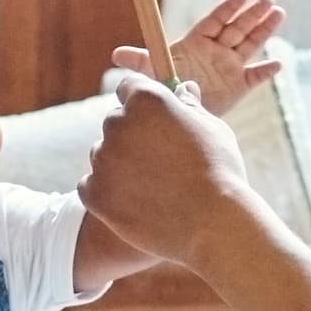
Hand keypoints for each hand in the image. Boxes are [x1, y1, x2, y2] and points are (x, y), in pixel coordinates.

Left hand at [79, 75, 254, 267]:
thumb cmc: (220, 172)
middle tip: (161, 160)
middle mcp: (118, 124)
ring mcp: (103, 159)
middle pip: (115, 122)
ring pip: (103, 154)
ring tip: (154, 186)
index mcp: (146, 99)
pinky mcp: (94, 193)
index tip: (154, 118)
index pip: (129, 87)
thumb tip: (183, 90)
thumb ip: (190, 106)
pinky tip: (136, 201)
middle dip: (132, 135)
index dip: (142, 101)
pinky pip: (91, 185)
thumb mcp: (212, 129)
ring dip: (120, 164)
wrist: (213, 223)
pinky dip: (107, 192)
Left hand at [111, 0, 286, 104]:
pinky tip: (278, 64)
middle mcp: (216, 50)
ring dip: (264, 30)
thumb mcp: (153, 72)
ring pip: (250, 45)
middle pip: (237, 28)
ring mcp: (230, 66)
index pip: (214, 21)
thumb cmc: (166, 85)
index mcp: (197, 42)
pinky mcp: (239, 85)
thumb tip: (116, 54)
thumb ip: (140, 60)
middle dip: (252, 14)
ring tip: (278, 13)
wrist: (180, 112)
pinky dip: (267, 71)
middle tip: (267, 0)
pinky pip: (255, 77)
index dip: (227, 8)